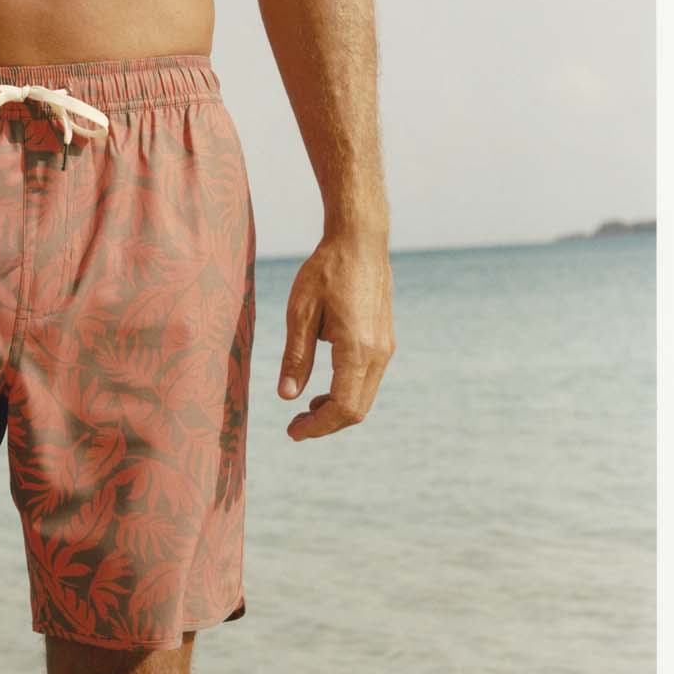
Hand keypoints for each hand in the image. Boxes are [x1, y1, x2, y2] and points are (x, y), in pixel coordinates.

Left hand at [277, 231, 394, 439]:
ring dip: (336, 411)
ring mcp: (385, 348)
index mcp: (357, 348)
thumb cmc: (326, 270)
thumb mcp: (300, 313)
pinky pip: (368, 381)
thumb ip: (295, 357)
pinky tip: (323, 391)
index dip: (317, 426)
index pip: (342, 406)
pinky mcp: (385, 342)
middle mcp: (378, 353)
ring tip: (306, 410)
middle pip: (357, 410)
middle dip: (326, 425)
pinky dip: (346, 394)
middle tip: (295, 427)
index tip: (293, 431)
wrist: (360, 241)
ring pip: (364, 398)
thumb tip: (287, 396)